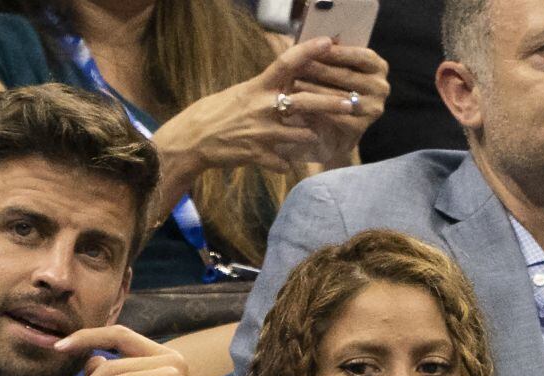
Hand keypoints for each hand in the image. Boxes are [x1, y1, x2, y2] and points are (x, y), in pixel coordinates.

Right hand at [152, 38, 362, 192]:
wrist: (191, 141)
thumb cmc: (213, 113)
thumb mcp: (240, 94)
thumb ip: (265, 90)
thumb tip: (286, 82)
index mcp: (257, 87)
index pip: (286, 63)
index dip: (309, 51)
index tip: (330, 42)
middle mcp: (263, 107)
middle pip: (306, 101)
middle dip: (332, 102)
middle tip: (352, 103)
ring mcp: (261, 132)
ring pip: (301, 134)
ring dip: (310, 136)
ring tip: (315, 137)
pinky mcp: (257, 155)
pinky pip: (283, 163)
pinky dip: (286, 164)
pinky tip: (286, 165)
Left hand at [290, 42, 389, 166]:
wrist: (335, 133)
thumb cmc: (332, 92)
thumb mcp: (335, 71)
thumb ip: (332, 56)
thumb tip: (318, 39)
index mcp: (379, 67)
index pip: (359, 55)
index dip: (336, 52)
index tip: (313, 46)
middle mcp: (381, 87)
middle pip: (347, 76)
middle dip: (320, 69)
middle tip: (297, 65)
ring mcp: (373, 108)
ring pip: (339, 96)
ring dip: (314, 90)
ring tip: (293, 84)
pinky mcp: (361, 128)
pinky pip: (335, 116)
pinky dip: (316, 110)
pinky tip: (299, 105)